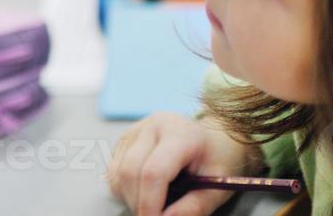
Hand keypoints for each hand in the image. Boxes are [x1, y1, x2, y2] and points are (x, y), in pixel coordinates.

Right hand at [108, 112, 258, 215]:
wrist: (214, 137)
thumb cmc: (219, 161)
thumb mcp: (218, 187)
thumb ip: (194, 207)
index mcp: (179, 133)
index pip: (153, 172)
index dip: (150, 203)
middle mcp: (151, 126)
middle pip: (129, 172)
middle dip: (138, 203)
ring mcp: (134, 130)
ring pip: (117, 172)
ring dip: (130, 198)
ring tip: (153, 206)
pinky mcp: (124, 139)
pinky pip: (114, 170)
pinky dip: (125, 189)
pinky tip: (145, 192)